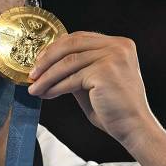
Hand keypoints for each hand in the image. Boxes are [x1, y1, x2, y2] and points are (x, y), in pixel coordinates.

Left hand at [27, 31, 165, 165]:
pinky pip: (71, 78)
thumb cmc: (113, 109)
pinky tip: (45, 94)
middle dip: (47, 59)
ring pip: (68, 62)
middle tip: (32, 73)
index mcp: (119, 44)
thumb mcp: (93, 82)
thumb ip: (77, 68)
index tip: (39, 61)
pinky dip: (55, 87)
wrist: (133, 127)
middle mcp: (118, 46)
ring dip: (47, 76)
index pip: (79, 37)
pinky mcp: (104, 71)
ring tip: (34, 88)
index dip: (55, 48)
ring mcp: (113, 56)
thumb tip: (47, 64)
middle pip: (71, 44)